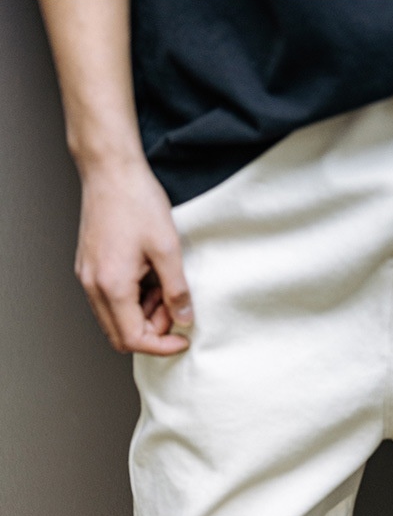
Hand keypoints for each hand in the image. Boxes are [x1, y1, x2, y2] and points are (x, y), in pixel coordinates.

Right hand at [75, 158, 192, 354]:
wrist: (110, 170)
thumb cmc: (136, 201)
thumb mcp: (168, 249)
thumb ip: (177, 291)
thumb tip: (183, 318)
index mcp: (111, 285)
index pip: (133, 339)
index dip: (161, 346)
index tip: (182, 339)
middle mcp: (93, 285)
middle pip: (119, 336)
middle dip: (151, 332)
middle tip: (173, 309)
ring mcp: (87, 276)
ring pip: (114, 319)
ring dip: (142, 316)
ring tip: (163, 288)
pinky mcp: (88, 266)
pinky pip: (108, 300)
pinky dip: (131, 301)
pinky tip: (148, 280)